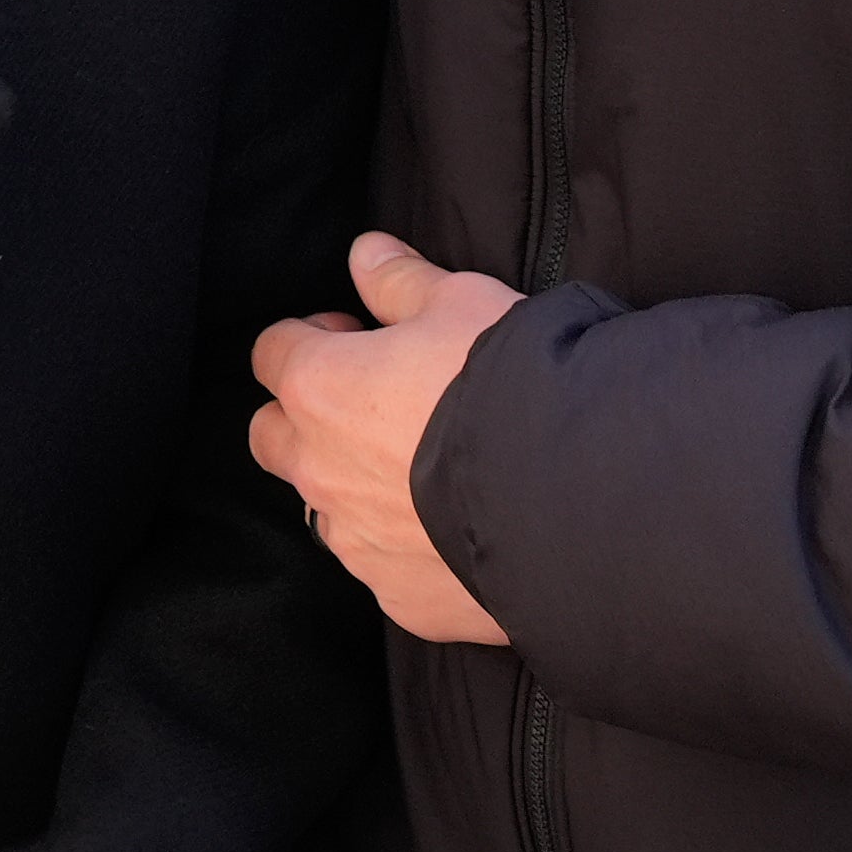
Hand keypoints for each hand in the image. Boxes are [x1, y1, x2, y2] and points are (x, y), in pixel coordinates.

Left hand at [247, 230, 528, 644]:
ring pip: (324, 506)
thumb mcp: (463, 303)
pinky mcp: (399, 598)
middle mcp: (320, 470)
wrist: (579, 493)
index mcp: (320, 389)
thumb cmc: (513, 383)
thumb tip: (365, 253)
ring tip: (422, 467)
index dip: (312, 337)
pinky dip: (405, 544)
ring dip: (352, 483)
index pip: (272, 351)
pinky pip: (381, 565)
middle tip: (372, 400)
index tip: (357, 335)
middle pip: (272, 436)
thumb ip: (401, 280)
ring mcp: (356, 542)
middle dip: (305, 415)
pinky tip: (456, 526)